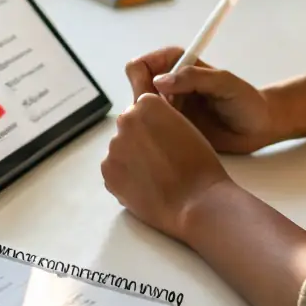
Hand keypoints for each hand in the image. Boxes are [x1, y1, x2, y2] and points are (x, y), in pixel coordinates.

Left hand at [101, 93, 231, 240]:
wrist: (196, 202)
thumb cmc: (199, 163)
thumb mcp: (184, 126)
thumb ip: (161, 119)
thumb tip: (146, 127)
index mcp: (147, 104)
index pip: (143, 107)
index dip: (155, 125)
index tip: (166, 140)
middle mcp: (126, 120)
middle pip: (129, 126)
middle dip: (139, 140)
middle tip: (159, 160)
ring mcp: (114, 147)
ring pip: (120, 149)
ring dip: (131, 159)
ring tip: (154, 177)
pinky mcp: (107, 172)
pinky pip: (114, 170)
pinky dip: (125, 177)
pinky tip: (145, 187)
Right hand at [125, 46, 274, 153]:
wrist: (259, 128)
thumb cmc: (246, 101)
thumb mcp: (225, 83)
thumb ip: (194, 77)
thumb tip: (159, 82)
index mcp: (177, 64)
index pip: (142, 64)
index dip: (142, 79)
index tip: (157, 94)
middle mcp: (168, 85)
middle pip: (135, 89)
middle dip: (143, 103)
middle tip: (167, 115)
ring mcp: (168, 108)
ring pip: (139, 113)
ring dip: (149, 122)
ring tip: (175, 130)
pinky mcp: (171, 129)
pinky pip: (150, 132)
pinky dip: (154, 136)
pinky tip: (172, 143)